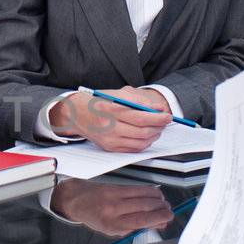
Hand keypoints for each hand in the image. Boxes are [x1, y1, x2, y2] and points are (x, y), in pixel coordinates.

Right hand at [49, 89, 170, 152]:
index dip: (158, 118)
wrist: (76, 114)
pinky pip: (132, 149)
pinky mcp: (109, 148)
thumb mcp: (117, 94)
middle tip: (164, 122)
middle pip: (142, 132)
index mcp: (112, 110)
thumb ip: (138, 100)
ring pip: (140, 143)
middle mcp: (110, 127)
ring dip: (153, 136)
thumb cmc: (97, 102)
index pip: (141, 117)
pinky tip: (146, 136)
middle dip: (158, 127)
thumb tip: (158, 108)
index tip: (167, 116)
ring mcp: (109, 139)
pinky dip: (144, 144)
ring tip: (156, 129)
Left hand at [50, 178, 172, 235]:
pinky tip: (154, 195)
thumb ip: (135, 228)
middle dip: (162, 209)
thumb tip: (158, 224)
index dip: (159, 219)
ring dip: (159, 199)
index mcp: (113, 225)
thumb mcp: (113, 230)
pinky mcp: (116, 187)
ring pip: (145, 196)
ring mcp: (114, 197)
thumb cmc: (95, 217)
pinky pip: (138, 188)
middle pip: (146, 207)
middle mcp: (113, 210)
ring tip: (163, 203)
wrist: (77, 200)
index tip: (168, 219)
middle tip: (168, 211)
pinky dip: (150, 192)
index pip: (142, 222)